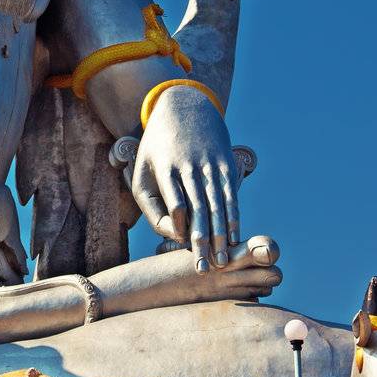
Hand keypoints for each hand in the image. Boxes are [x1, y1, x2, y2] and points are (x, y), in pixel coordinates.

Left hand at [129, 85, 240, 270]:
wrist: (185, 108)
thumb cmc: (158, 150)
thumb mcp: (143, 171)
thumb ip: (151, 206)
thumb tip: (174, 233)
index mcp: (166, 167)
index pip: (175, 202)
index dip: (180, 225)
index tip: (183, 244)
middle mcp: (191, 166)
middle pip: (199, 209)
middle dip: (202, 241)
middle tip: (203, 269)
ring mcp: (211, 165)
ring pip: (217, 206)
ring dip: (220, 236)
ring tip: (221, 261)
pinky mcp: (226, 164)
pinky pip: (231, 196)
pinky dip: (233, 218)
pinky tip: (233, 237)